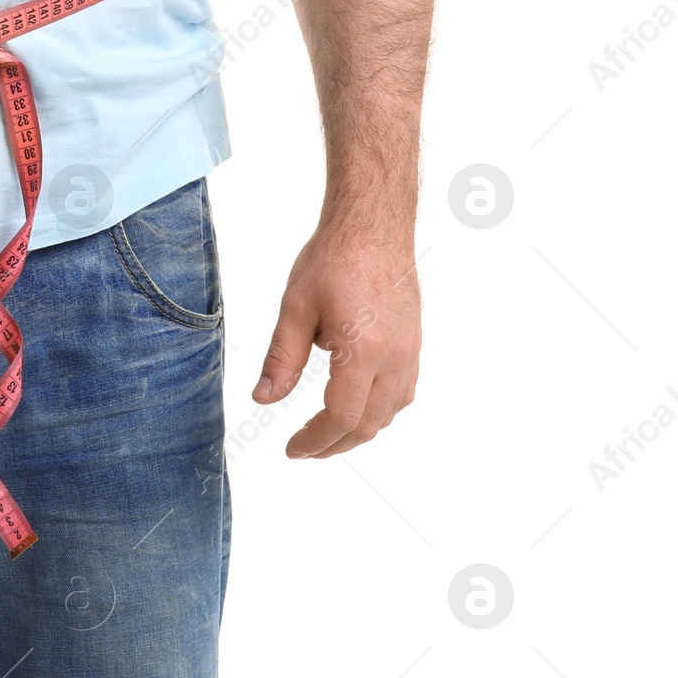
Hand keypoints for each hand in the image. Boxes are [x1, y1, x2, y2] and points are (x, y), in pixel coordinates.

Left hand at [251, 223, 420, 457]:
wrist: (373, 226)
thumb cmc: (332, 260)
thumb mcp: (295, 308)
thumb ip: (281, 359)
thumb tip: (263, 399)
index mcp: (363, 352)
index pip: (342, 418)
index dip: (315, 441)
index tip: (291, 450)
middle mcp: (395, 359)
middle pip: (369, 424)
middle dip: (334, 443)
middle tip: (303, 449)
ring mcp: (410, 352)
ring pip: (390, 412)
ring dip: (358, 430)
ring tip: (325, 432)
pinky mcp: (414, 343)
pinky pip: (402, 392)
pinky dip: (378, 410)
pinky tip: (356, 404)